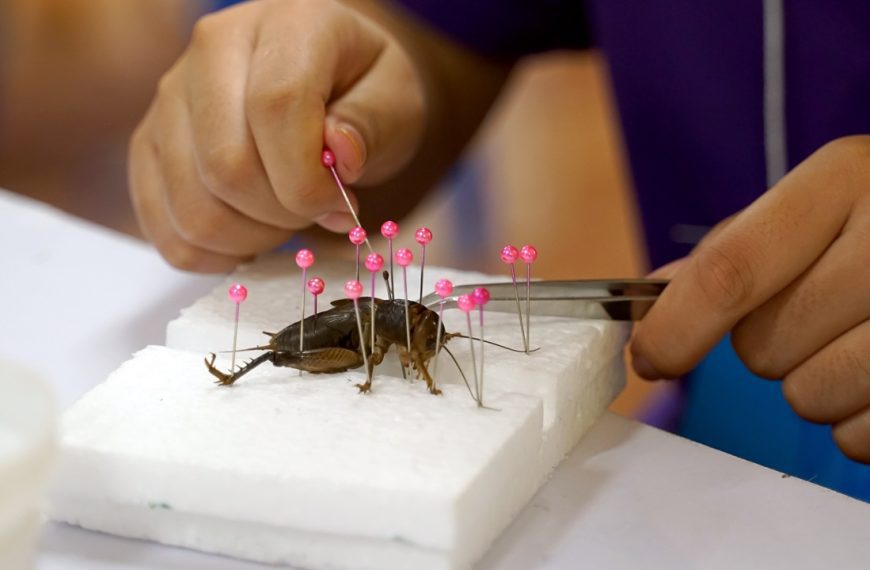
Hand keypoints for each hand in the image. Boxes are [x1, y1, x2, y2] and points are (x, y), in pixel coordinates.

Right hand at [129, 0, 424, 271]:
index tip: (342, 205)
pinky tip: (249, 234)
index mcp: (285, 24)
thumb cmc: (362, 90)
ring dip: (251, 238)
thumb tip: (339, 156)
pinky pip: (164, 227)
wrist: (324, 80)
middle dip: (283, 215)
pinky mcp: (148, 143)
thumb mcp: (394, 98)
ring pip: (193, 207)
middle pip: (226, 167)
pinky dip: (212, 253)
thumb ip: (372, 124)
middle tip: (316, 212)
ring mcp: (169, 98)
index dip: (308, 178)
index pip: (275, 107)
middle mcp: (210, 49)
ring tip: (285, 219)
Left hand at [631, 135, 869, 462]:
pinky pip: (858, 437)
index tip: (648, 357)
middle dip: (766, 345)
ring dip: (814, 383)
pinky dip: (858, 420)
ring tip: (857, 338)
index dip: (675, 327)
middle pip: (762, 347)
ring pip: (808, 398)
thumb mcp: (822, 200)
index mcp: (845, 179)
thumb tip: (654, 297)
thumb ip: (737, 246)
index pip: (731, 272)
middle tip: (816, 312)